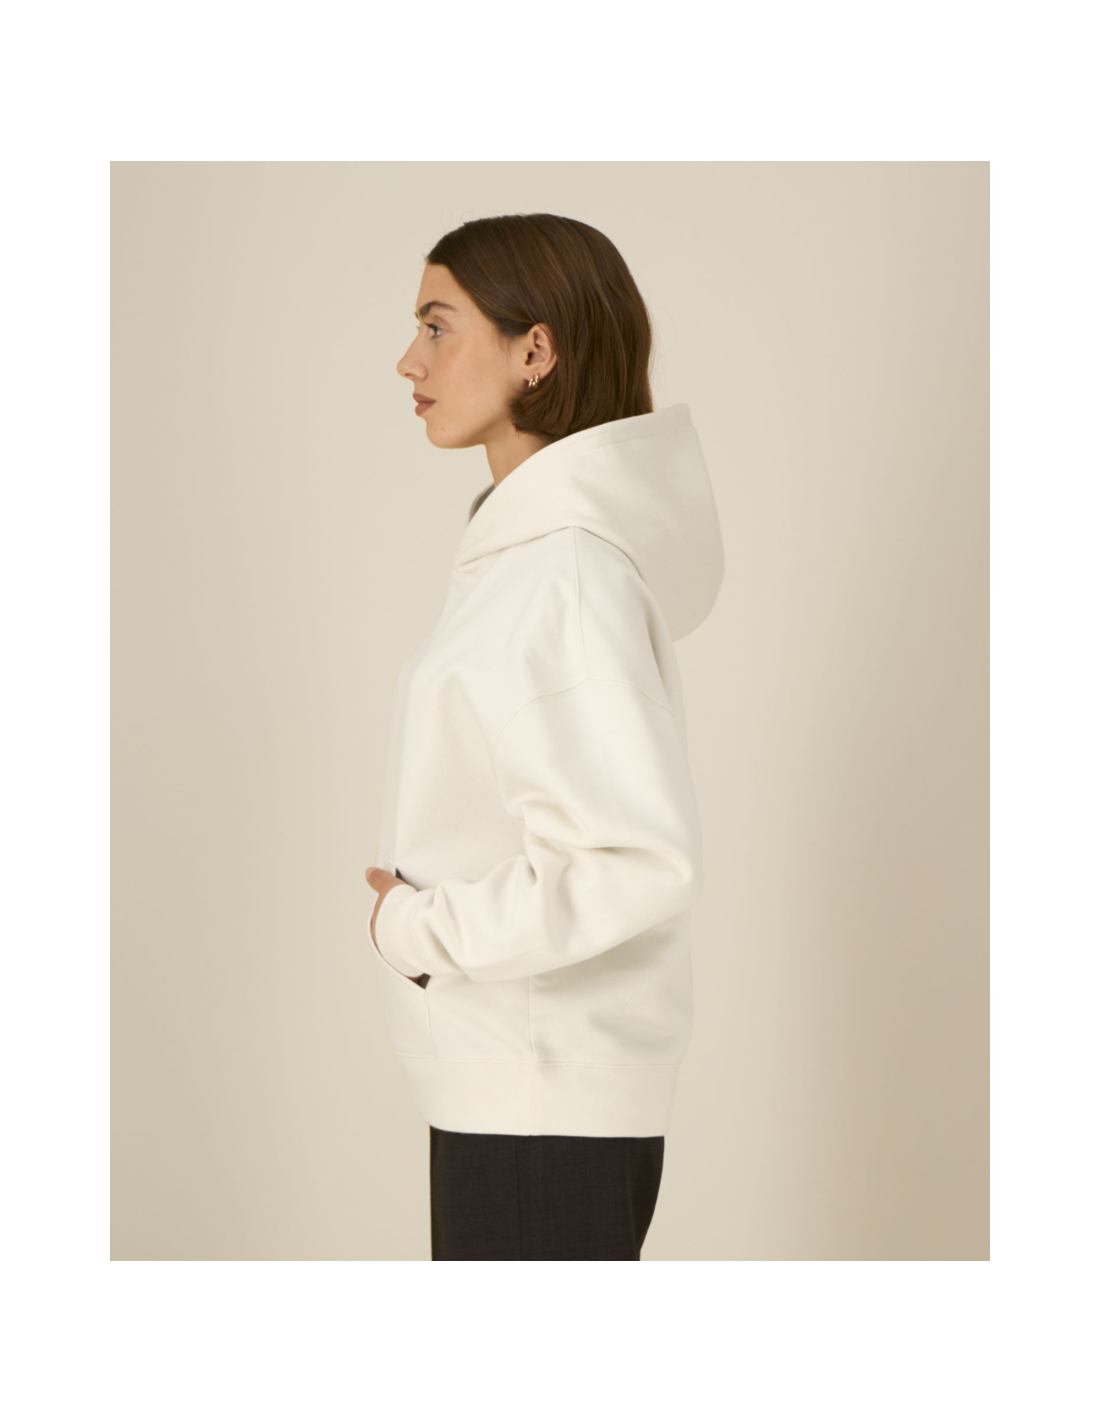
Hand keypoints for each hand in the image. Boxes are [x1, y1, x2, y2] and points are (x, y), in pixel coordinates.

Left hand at [365, 866, 420, 982]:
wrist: (416, 928)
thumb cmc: (400, 911)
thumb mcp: (389, 888)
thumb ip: (379, 880)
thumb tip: (370, 873)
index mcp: (375, 932)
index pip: (381, 926)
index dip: (392, 919)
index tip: (402, 915)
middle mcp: (383, 949)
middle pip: (392, 942)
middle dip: (401, 937)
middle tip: (413, 929)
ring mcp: (397, 961)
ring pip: (403, 956)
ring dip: (410, 951)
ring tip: (422, 943)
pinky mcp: (412, 971)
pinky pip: (415, 970)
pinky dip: (420, 966)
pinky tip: (427, 959)